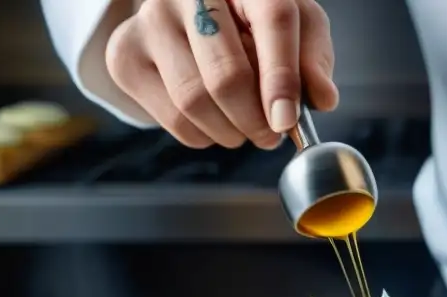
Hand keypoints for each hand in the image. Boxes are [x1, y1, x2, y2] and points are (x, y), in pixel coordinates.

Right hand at [105, 0, 338, 148]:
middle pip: (224, 75)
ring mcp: (150, 19)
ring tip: (245, 127)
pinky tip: (215, 120)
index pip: (272, 20)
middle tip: (271, 135)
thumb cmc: (257, 20)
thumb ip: (314, 60)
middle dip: (254, 120)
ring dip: (230, 132)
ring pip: (193, 102)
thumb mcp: (299, 27)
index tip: (287, 122)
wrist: (198, 11)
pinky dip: (202, 135)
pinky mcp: (125, 54)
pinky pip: (170, 118)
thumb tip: (322, 99)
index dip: (281, 79)